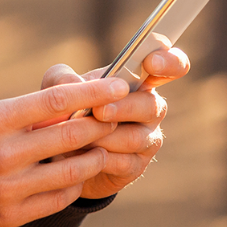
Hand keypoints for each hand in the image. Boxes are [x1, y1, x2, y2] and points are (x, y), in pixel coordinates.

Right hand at [0, 77, 129, 226]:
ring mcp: (8, 187)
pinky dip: (73, 186)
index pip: (54, 101)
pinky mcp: (9, 215)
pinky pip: (56, 200)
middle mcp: (3, 153)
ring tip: (102, 148)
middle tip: (118, 116)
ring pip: (70, 171)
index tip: (116, 86)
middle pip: (69, 135)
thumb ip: (13, 117)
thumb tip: (57, 110)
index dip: (91, 94)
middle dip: (101, 124)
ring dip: (93, 158)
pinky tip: (76, 177)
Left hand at [41, 45, 189, 198]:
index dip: (169, 61)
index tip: (152, 62)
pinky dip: (101, 158)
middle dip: (123, 108)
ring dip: (105, 136)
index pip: (170, 64)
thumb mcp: (56, 86)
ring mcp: (147, 137)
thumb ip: (63, 78)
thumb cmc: (64, 106)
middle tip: (98, 111)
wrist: (57, 149)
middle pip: (152, 105)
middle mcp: (149, 106)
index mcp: (136, 78)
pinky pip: (126, 162)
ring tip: (80, 135)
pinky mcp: (137, 165)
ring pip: (137, 137)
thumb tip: (76, 84)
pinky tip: (83, 154)